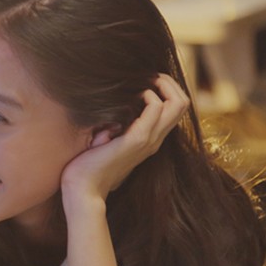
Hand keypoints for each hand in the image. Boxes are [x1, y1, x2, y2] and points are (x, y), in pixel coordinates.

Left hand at [60, 73, 188, 209]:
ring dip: (162, 84)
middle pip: (183, 103)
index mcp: (150, 140)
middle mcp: (154, 139)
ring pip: (177, 104)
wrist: (83, 190)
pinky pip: (155, 109)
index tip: (147, 79)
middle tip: (149, 75)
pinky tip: (132, 94)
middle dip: (169, 82)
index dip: (167, 89)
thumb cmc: (88, 167)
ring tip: (144, 80)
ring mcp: (148, 140)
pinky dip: (148, 95)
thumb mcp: (105, 142)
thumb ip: (113, 129)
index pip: (175, 109)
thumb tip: (107, 115)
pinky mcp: (136, 140)